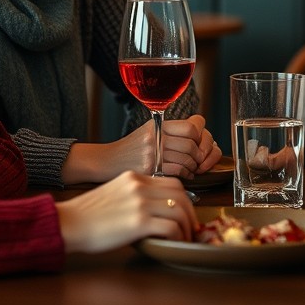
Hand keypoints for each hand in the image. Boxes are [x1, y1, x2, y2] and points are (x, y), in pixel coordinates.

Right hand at [56, 171, 195, 252]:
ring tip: (184, 238)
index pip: (171, 182)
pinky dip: (177, 236)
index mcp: (134, 177)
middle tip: (190, 227)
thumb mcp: (114, 192)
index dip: (182, 198)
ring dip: (186, 227)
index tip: (183, 212)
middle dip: (190, 212)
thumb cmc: (87, 214)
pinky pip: (171, 227)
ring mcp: (140, 203)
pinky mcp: (139, 222)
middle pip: (180, 194)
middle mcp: (140, 186)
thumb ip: (134, 194)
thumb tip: (154, 207)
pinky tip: (173, 243)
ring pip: (180, 210)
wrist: (69, 223)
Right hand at [63, 114, 222, 182]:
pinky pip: (177, 173)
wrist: (103, 164)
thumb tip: (196, 137)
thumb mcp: (146, 134)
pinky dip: (184, 177)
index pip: (192, 124)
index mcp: (157, 126)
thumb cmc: (126, 153)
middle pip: (192, 144)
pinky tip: (181, 180)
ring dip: (192, 169)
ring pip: (187, 160)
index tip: (198, 145)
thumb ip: (168, 133)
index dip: (201, 136)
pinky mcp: (149, 170)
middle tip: (197, 164)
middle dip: (199, 157)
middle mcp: (155, 136)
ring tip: (189, 172)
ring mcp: (151, 153)